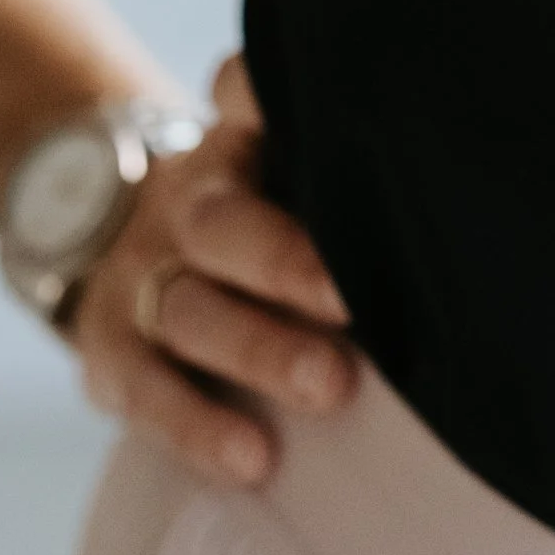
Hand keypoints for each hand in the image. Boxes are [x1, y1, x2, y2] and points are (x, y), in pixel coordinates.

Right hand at [70, 54, 355, 485]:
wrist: (132, 254)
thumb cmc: (257, 218)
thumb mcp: (282, 167)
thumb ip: (338, 160)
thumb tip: (444, 152)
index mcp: (234, 145)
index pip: (242, 95)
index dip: (267, 98)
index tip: (341, 120)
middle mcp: (183, 204)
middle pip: (222, 224)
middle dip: (286, 262)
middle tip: (352, 299)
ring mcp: (139, 278)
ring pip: (190, 311)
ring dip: (258, 350)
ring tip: (330, 388)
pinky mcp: (109, 355)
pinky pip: (146, 392)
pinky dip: (198, 428)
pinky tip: (255, 460)